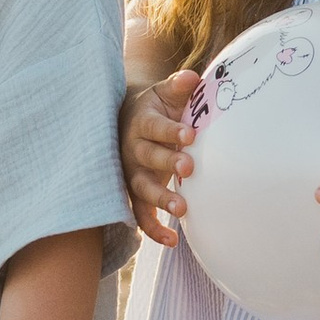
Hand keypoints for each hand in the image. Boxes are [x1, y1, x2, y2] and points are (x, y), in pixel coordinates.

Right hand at [121, 74, 198, 245]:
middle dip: (167, 162)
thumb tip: (191, 78)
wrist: (127, 120)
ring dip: (160, 199)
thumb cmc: (156, 107)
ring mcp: (131, 174)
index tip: (191, 134)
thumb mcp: (164, 92)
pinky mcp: (134, 193)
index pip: (155, 127)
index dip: (171, 131)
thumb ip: (178, 86)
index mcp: (141, 123)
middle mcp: (132, 150)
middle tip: (189, 167)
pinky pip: (140, 214)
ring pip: (141, 188)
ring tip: (182, 209)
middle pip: (147, 157)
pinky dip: (153, 228)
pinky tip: (172, 241)